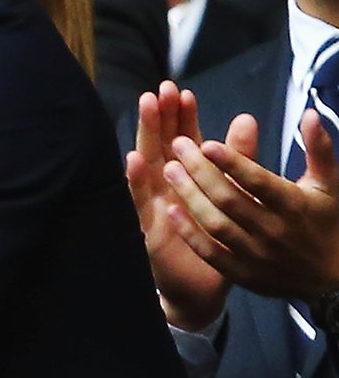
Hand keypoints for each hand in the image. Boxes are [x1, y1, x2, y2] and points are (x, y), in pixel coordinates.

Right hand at [129, 82, 228, 328]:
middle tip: (160, 90)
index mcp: (188, 178)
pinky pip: (140, 202)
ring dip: (145, 137)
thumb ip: (238, 158)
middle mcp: (167, 188)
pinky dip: (135, 182)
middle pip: (160, 146)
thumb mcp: (234, 194)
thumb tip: (246, 118)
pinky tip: (132, 160)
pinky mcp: (150, 228)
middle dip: (159, 118)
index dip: (181, 116)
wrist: (205, 286)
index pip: (182, 139)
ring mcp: (155, 206)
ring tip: (145, 111)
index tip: (182, 91)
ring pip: (147, 166)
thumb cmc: (218, 239)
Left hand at [163, 108, 338, 300]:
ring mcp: (256, 253)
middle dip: (200, 171)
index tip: (207, 144)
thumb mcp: (330, 184)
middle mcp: (273, 229)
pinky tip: (171, 210)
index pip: (258, 181)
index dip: (232, 162)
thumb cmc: (327, 222)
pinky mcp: (242, 273)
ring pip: (215, 224)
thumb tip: (308, 114)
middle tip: (178, 146)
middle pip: (229, 198)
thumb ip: (319, 148)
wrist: (331, 278)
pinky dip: (190, 233)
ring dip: (189, 196)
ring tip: (169, 170)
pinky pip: (210, 252)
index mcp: (294, 205)